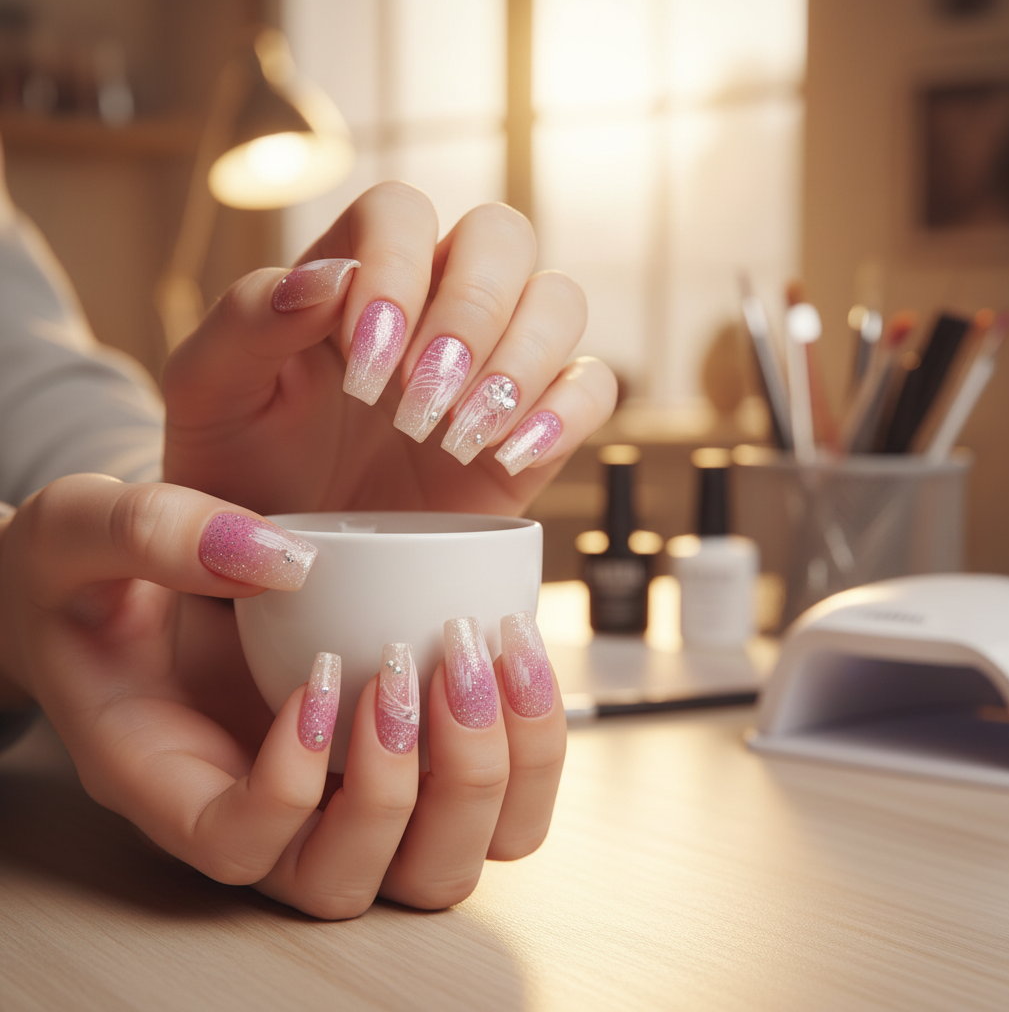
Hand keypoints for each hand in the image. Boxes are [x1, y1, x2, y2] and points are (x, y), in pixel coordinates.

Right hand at [0, 475, 565, 917]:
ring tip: (478, 655)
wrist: (123, 584)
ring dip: (483, 772)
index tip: (321, 675)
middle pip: (349, 879)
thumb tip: (275, 556)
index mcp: (168, 773)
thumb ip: (150, 534)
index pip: (237, 844)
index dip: (291, 787)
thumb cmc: (87, 577)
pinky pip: (488, 799)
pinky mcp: (397, 751)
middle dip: (405, 785)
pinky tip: (511, 646)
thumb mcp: (82, 532)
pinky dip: (524, 742)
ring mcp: (337, 790)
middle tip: (419, 667)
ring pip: (439, 861)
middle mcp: (262, 807)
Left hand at [163, 181, 615, 514]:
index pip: (401, 212)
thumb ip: (246, 321)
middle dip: (471, 314)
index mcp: (354, 277)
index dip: (397, 269)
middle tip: (420, 402)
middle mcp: (434, 305)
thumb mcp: (210, 393)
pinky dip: (565, 413)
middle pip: (502, 236)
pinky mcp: (535, 428)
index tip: (365, 362)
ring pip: (559, 301)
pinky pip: (591, 388)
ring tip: (458, 438)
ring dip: (520, 363)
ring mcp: (493, 365)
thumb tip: (328, 278)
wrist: (286, 557)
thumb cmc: (240, 465)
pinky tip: (509, 456)